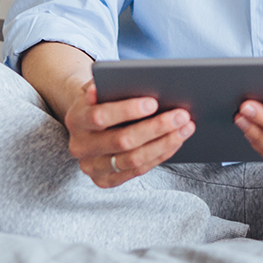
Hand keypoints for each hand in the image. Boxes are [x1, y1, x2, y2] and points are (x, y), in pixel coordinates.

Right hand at [63, 80, 195, 187]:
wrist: (88, 120)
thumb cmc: (102, 98)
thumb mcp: (100, 85)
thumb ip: (106, 82)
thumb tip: (110, 83)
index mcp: (76, 119)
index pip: (100, 117)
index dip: (127, 110)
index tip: (154, 102)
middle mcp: (80, 147)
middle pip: (122, 141)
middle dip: (156, 127)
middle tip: (182, 115)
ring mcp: (92, 167)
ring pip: (133, 160)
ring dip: (164, 143)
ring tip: (186, 128)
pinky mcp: (105, 180)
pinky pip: (137, 171)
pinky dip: (160, 155)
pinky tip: (176, 141)